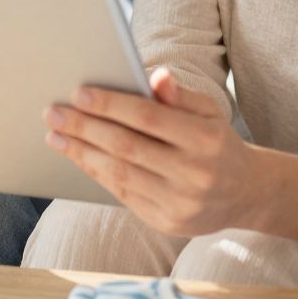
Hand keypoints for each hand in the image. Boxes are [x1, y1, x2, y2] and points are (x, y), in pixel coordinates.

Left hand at [45, 67, 254, 237]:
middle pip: (127, 147)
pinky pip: (123, 194)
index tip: (79, 93)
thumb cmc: (217, 143)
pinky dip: (97, 173)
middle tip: (53, 113)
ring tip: (56, 135)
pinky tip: (78, 156)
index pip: (149, 118)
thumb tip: (155, 76)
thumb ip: (181, 96)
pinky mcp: (166, 222)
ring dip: (82, 153)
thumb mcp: (209, 113)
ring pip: (119, 173)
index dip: (112, 105)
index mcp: (206, 139)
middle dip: (85, 128)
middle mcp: (194, 173)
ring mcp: (179, 202)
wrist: (244, 194)